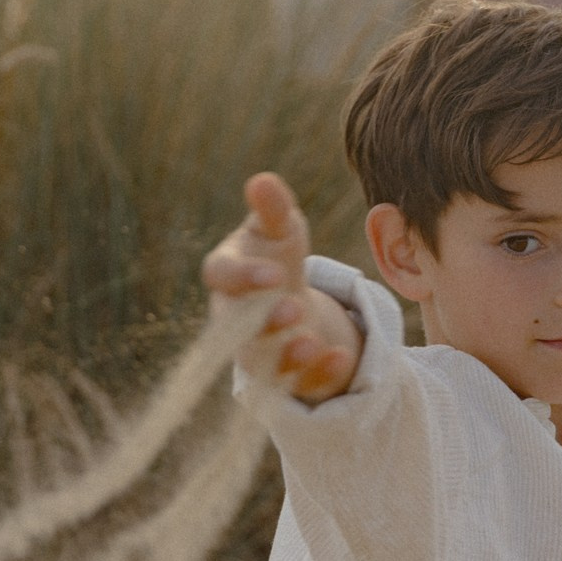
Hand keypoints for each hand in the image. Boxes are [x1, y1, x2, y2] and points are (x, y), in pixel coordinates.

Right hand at [202, 173, 360, 404]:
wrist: (289, 297)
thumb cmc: (276, 254)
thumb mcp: (279, 228)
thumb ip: (272, 208)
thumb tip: (262, 180)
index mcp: (227, 274)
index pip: (221, 276)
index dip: (242, 277)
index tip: (274, 273)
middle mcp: (234, 318)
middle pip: (236, 326)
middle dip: (263, 321)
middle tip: (292, 309)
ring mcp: (258, 348)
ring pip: (261, 361)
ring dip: (284, 356)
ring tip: (310, 342)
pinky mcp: (287, 372)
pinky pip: (298, 380)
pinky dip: (319, 372)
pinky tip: (341, 356)